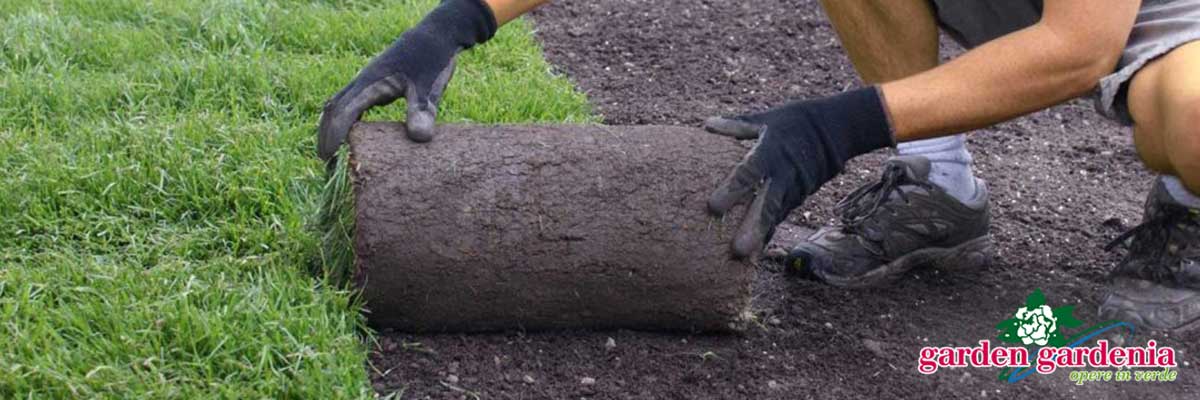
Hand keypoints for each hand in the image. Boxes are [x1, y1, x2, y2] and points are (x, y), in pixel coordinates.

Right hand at [317, 0, 497, 160]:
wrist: (436, 37)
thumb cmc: (432, 60)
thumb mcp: (430, 87)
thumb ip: (422, 110)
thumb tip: (419, 138)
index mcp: (370, 83)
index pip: (343, 112)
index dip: (334, 136)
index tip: (330, 159)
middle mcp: (362, 82)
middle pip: (333, 110)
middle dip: (326, 135)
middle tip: (326, 164)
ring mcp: (367, 83)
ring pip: (339, 106)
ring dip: (332, 128)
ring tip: (333, 156)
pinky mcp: (375, 85)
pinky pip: (352, 104)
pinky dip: (347, 122)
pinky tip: (353, 139)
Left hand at [705, 87, 894, 258]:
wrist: (833, 130)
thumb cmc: (791, 122)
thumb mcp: (765, 119)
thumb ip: (735, 125)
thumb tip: (706, 126)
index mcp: (772, 151)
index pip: (750, 172)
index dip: (732, 189)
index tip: (713, 207)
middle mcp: (784, 174)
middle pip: (767, 202)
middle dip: (753, 226)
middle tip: (737, 249)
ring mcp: (794, 189)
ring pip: (775, 215)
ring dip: (760, 235)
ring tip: (743, 256)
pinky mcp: (798, 198)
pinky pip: (781, 217)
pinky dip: (769, 233)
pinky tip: (754, 253)